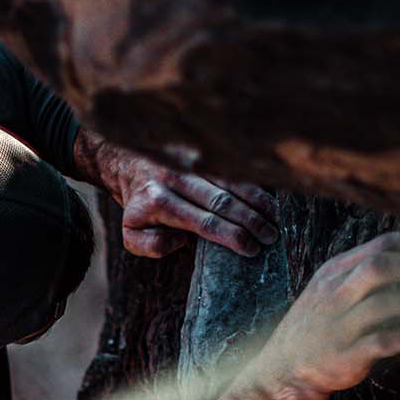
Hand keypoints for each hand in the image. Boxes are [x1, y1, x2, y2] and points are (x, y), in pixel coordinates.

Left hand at [76, 129, 278, 257]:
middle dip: (250, 222)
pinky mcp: (198, 150)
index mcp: (159, 201)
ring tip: (275, 219)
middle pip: (222, 202)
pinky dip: (251, 182)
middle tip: (271, 238)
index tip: (251, 249)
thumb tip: (181, 241)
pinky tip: (269, 197)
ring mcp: (189, 161)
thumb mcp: (131, 234)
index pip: (203, 222)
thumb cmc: (136, 206)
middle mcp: (176, 178)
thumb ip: (151, 246)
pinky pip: (230, 167)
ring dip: (256, 201)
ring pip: (231, 182)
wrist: (124, 161)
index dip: (230, 236)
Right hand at [249, 229, 399, 399]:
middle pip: (380, 268)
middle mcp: (334, 296)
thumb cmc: (322, 322)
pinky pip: (381, 343)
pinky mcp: (345, 357)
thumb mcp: (333, 287)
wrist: (286, 366)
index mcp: (334, 273)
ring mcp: (338, 327)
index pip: (379, 247)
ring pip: (382, 305)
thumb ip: (368, 267)